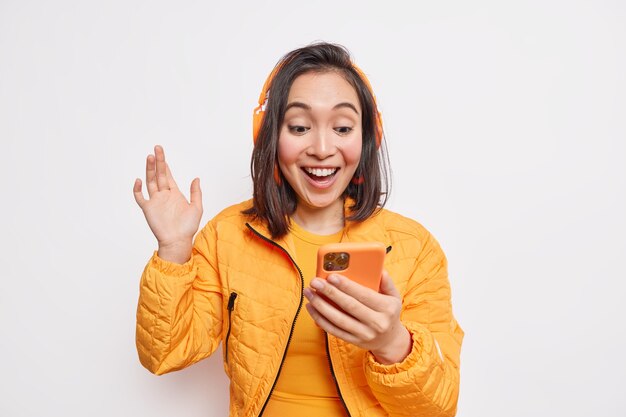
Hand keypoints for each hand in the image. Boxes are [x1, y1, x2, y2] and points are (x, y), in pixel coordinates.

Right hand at [133, 145, 202, 262]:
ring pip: (150, 181)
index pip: (168, 176)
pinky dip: (137, 189)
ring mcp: (155, 201)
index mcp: (174, 194)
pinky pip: (140, 197)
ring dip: (149, 170)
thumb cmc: (188, 227)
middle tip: (157, 149)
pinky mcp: (148, 209)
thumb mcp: (196, 208)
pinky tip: (139, 180)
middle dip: (158, 162)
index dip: (165, 164)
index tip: (162, 153)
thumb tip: (196, 178)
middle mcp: (163, 195)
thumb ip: (196, 193)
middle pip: (159, 175)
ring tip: (150, 157)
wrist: (178, 241)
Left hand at [304, 270, 411, 364]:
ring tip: (309, 292)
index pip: (363, 295)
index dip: (346, 286)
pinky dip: (320, 319)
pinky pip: (333, 330)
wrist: (389, 341)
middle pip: (348, 306)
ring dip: (320, 305)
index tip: (331, 276)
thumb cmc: (388, 313)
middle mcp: (376, 323)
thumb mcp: (394, 297)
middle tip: (315, 282)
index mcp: (387, 308)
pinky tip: (311, 307)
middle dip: (330, 292)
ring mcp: (364, 334)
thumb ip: (387, 283)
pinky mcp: (354, 341)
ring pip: (338, 319)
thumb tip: (380, 270)